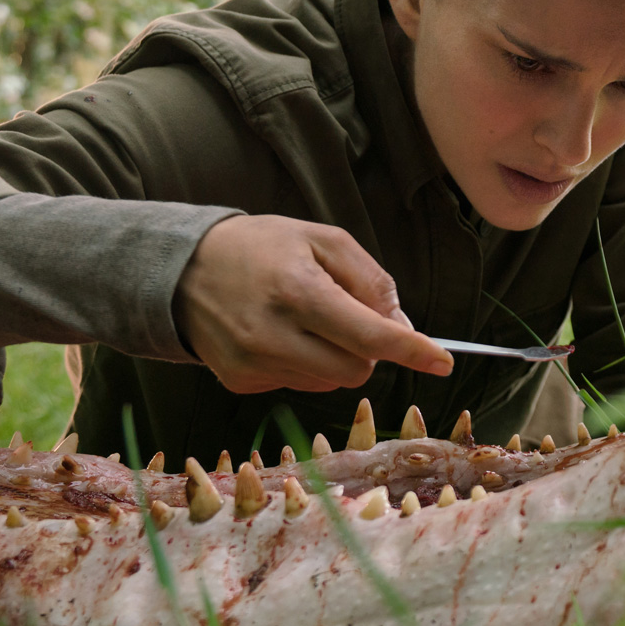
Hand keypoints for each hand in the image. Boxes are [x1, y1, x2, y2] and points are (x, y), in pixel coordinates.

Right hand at [173, 215, 451, 394]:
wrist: (181, 268)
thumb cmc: (262, 247)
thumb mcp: (323, 240)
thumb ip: (370, 280)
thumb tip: (401, 325)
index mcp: (297, 291)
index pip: (369, 335)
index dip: (411, 350)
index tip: (443, 361)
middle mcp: (272, 335)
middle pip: (356, 369)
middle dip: (369, 348)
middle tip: (351, 314)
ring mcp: (252, 364)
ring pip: (330, 382)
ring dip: (337, 357)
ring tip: (308, 319)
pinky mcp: (239, 382)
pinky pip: (300, 385)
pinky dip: (307, 364)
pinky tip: (283, 334)